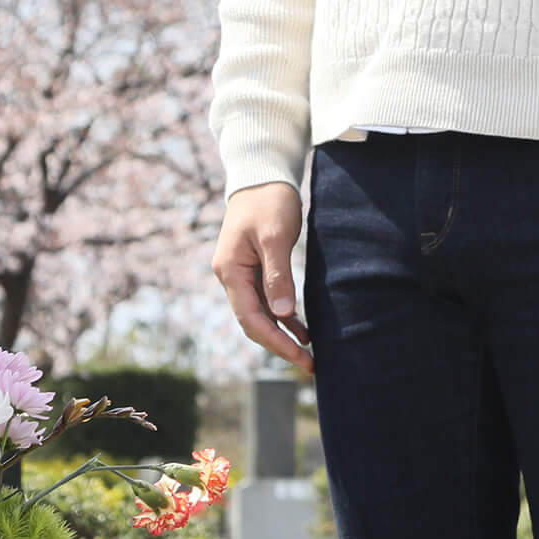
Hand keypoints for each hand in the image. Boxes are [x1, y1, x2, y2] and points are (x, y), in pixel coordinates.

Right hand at [212, 182, 312, 371]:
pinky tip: (303, 330)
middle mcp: (231, 276)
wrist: (263, 174)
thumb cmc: (269, 201)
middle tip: (309, 364)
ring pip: (261, 314)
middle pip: (254, 322)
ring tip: (309, 354)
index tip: (299, 357)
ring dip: (283, 334)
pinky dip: (284, 317)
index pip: (250, 318)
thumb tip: (282, 315)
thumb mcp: (276, 237)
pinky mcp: (254, 269)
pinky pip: (268, 301)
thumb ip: (278, 276)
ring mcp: (241, 274)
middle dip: (279, 345)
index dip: (275, 342)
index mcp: (230, 270)